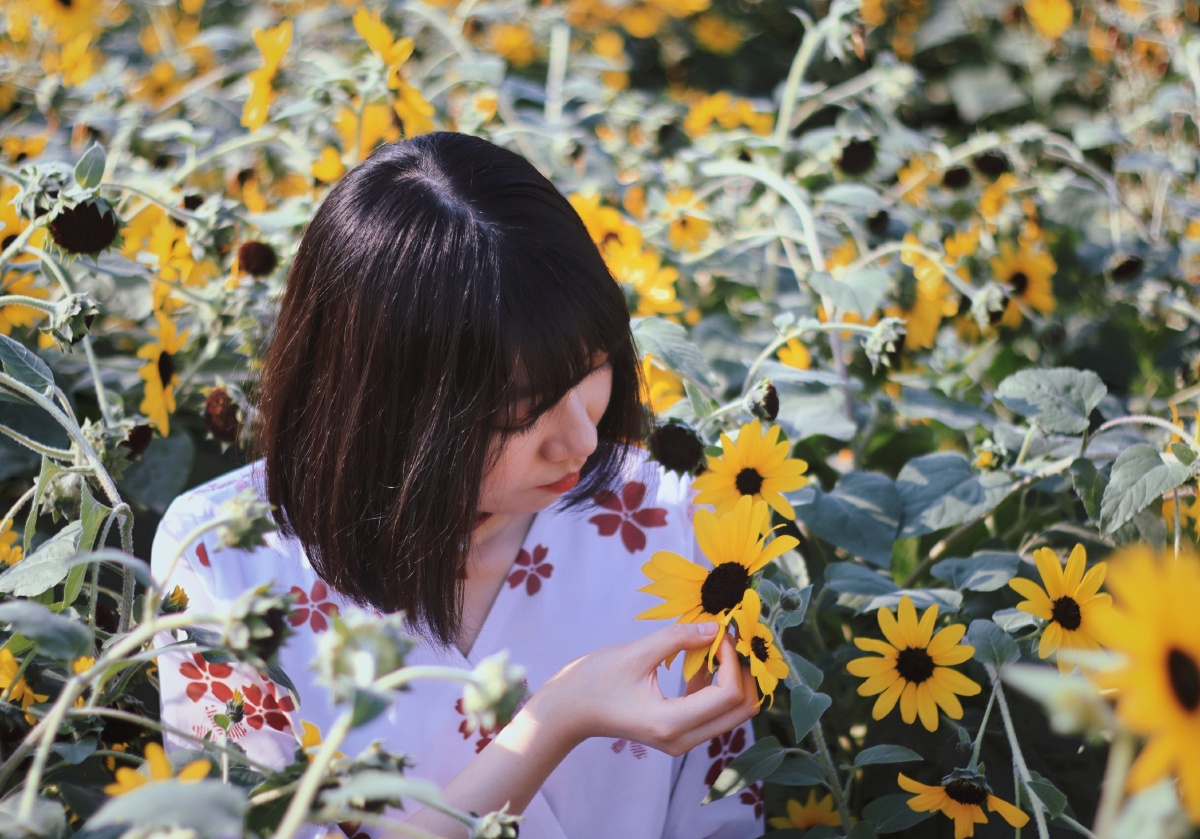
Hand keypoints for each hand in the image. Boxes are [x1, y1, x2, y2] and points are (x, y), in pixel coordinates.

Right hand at [529, 622, 758, 756]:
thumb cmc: (593, 681)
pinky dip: (717, 684)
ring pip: (731, 713)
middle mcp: (681, 739)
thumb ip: (677, 638)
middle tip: (730, 638)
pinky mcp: (677, 732)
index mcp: (670, 723)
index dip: (733, 660)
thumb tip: (715, 627)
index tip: (720, 631)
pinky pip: (713, 711)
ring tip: (717, 643)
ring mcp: (680, 739)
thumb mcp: (635, 653)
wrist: (567, 711)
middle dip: (744, 673)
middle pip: (740, 712)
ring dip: (733, 677)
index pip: (727, 695)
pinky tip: (701, 659)